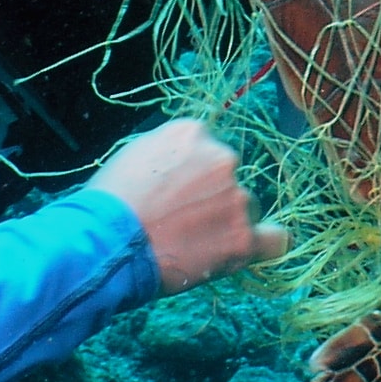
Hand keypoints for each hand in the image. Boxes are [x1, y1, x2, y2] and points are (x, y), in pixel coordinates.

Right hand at [85, 117, 286, 292]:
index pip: (208, 149)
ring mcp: (236, 198)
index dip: (194, 174)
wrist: (106, 244)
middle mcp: (222, 158)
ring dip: (227, 222)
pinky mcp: (242, 237)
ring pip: (245, 208)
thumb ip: (170, 153)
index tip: (179, 193)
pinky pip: (275, 239)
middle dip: (211, 197)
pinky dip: (267, 243)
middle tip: (182, 222)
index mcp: (193, 133)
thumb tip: (186, 162)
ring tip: (192, 245)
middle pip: (229, 178)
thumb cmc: (109, 203)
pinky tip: (256, 248)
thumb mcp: (133, 155)